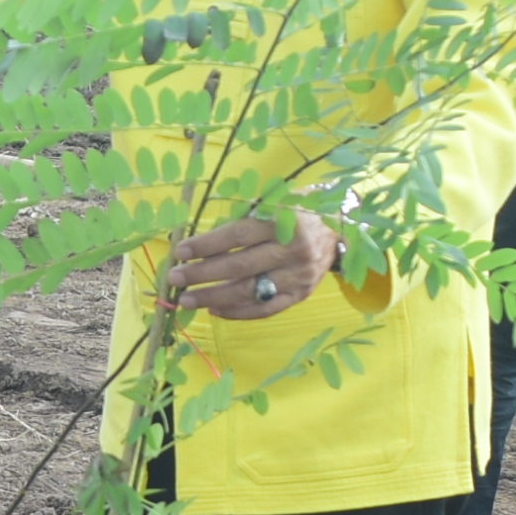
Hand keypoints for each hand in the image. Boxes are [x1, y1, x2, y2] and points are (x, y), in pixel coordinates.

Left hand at [164, 211, 337, 315]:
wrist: (340, 228)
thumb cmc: (298, 210)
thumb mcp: (274, 202)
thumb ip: (243, 218)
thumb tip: (199, 242)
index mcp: (284, 221)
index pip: (238, 235)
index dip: (206, 245)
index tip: (181, 251)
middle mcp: (294, 250)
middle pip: (240, 267)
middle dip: (202, 274)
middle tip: (176, 278)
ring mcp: (299, 276)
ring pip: (250, 292)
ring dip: (214, 298)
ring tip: (187, 300)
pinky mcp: (301, 295)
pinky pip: (265, 310)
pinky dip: (238, 312)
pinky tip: (215, 309)